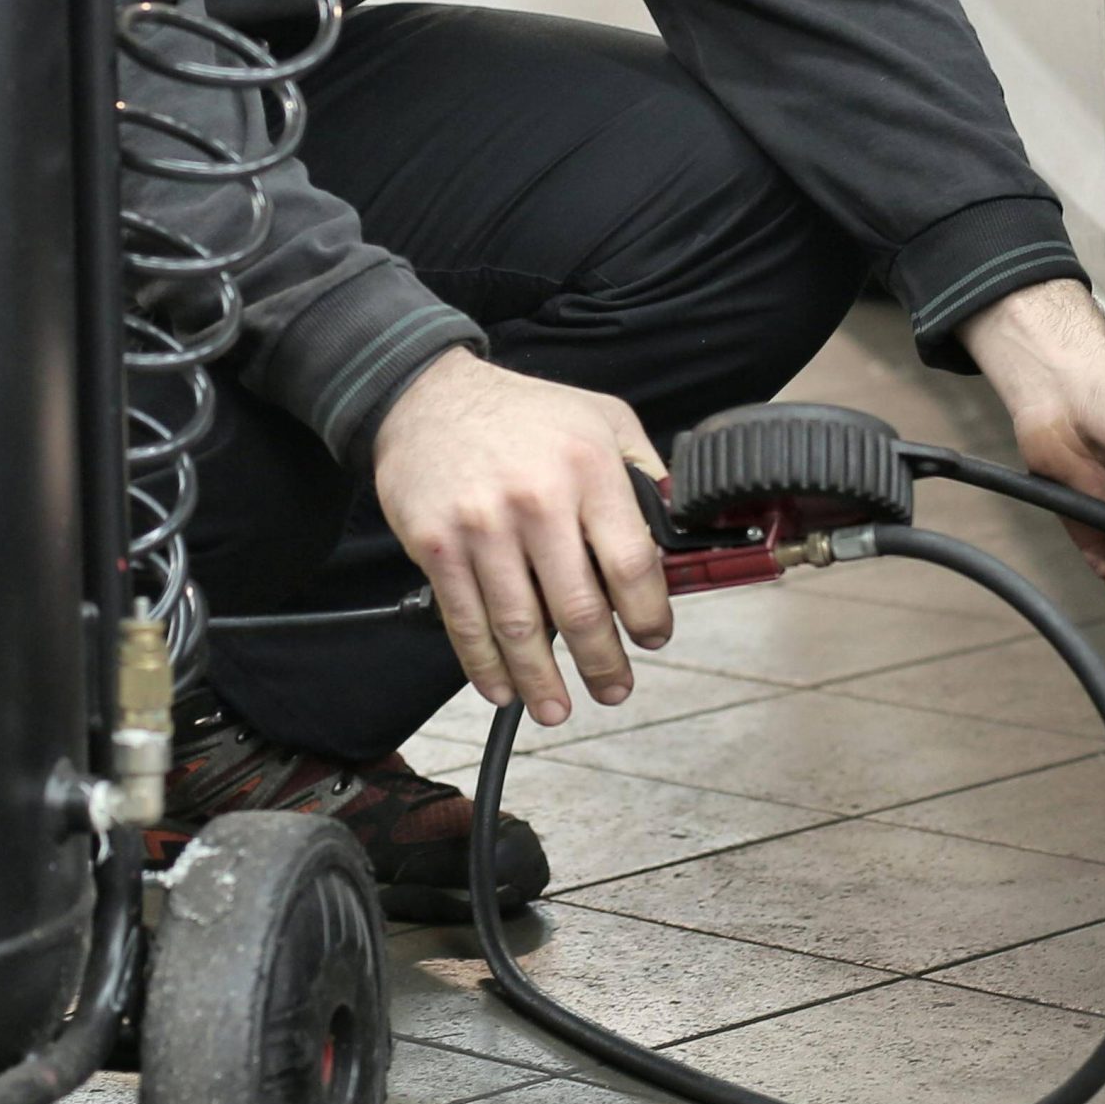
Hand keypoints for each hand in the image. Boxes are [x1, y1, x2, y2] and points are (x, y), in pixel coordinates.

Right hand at [372, 348, 674, 725]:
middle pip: (579, 607)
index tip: (654, 637)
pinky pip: (465, 619)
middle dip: (601, 662)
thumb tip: (679, 529)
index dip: (648, 614)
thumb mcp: (604, 418)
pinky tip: (501, 688)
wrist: (425, 395)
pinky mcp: (436, 546)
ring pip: (520, 625)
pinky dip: (484, 664)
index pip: (631, 564)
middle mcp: (537, 501)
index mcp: (589, 470)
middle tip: (615, 690)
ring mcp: (482, 526)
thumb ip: (645, 472)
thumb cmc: (525, 412)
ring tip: (558, 708)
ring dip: (541, 679)